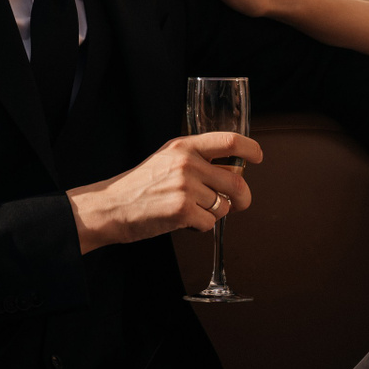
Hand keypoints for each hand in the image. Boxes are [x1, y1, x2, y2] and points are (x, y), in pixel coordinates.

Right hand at [67, 132, 262, 252]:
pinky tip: (182, 221)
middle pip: (236, 180)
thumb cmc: (140, 186)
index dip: (250, 149)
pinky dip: (200, 227)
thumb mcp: (166, 159)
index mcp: (183, 146)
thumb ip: (196, 158)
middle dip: (244, 197)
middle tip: (240, 203)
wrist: (111, 206)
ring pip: (224, 206)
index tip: (257, 157)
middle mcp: (187, 163)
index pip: (228, 141)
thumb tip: (232, 169)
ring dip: (213, 213)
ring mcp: (185, 187)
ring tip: (190, 210)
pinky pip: (210, 223)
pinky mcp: (182, 210)